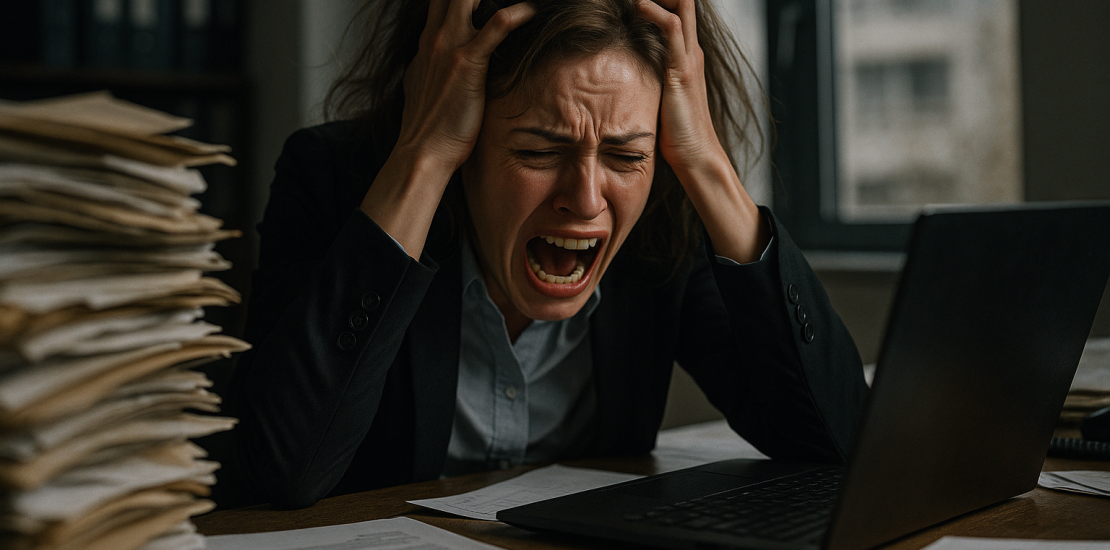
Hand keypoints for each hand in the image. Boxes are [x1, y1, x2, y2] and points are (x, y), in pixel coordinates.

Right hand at [362, 0, 533, 258]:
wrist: (423, 151)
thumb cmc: (427, 128)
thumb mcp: (422, 89)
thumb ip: (430, 71)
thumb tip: (436, 70)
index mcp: (426, 45)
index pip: (439, 4)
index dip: (457, 0)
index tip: (476, 3)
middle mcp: (434, 39)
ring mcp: (449, 47)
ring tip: (521, 1)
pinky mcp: (468, 62)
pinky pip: (498, 24)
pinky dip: (517, 13)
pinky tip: (530, 11)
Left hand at [636, 0, 721, 178]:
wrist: (695, 155)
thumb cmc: (675, 134)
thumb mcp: (658, 97)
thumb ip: (647, 79)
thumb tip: (621, 75)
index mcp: (686, 56)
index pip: (679, 12)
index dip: (660, 0)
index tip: (634, 1)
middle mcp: (690, 51)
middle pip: (683, 2)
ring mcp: (688, 58)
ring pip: (681, 7)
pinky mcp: (682, 69)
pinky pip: (672, 29)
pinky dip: (655, 12)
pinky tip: (638, 5)